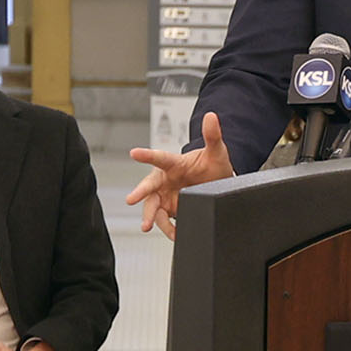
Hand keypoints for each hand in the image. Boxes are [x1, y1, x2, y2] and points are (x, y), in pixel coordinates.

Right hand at [124, 112, 233, 238]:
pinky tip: (174, 234)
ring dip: (150, 216)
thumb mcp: (217, 151)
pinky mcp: (171, 210)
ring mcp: (167, 196)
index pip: (160, 157)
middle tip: (131, 199)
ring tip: (147, 226)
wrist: (218, 183)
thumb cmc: (213, 165)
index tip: (134, 153)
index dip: (147, 155)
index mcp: (174, 163)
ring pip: (153, 206)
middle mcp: (166, 180)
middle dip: (140, 193)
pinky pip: (165, 221)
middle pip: (149, 187)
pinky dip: (168, 229)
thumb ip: (213, 135)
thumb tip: (212, 116)